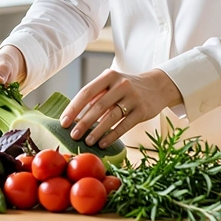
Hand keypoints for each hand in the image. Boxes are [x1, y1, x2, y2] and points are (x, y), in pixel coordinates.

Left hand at [60, 68, 182, 147]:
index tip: (63, 122)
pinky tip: (102, 143)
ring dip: (97, 131)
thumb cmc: (127, 87)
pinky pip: (124, 126)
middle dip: (83, 123)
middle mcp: (121, 84)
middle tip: (73, 135)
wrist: (157, 86)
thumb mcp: (112, 83)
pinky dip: (112, 136)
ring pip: (111, 117)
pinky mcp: (142, 111)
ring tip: (87, 141)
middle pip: (97, 106)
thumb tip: (75, 114)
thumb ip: (96, 95)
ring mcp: (133, 97)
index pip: (86, 92)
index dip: (73, 108)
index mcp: (109, 76)